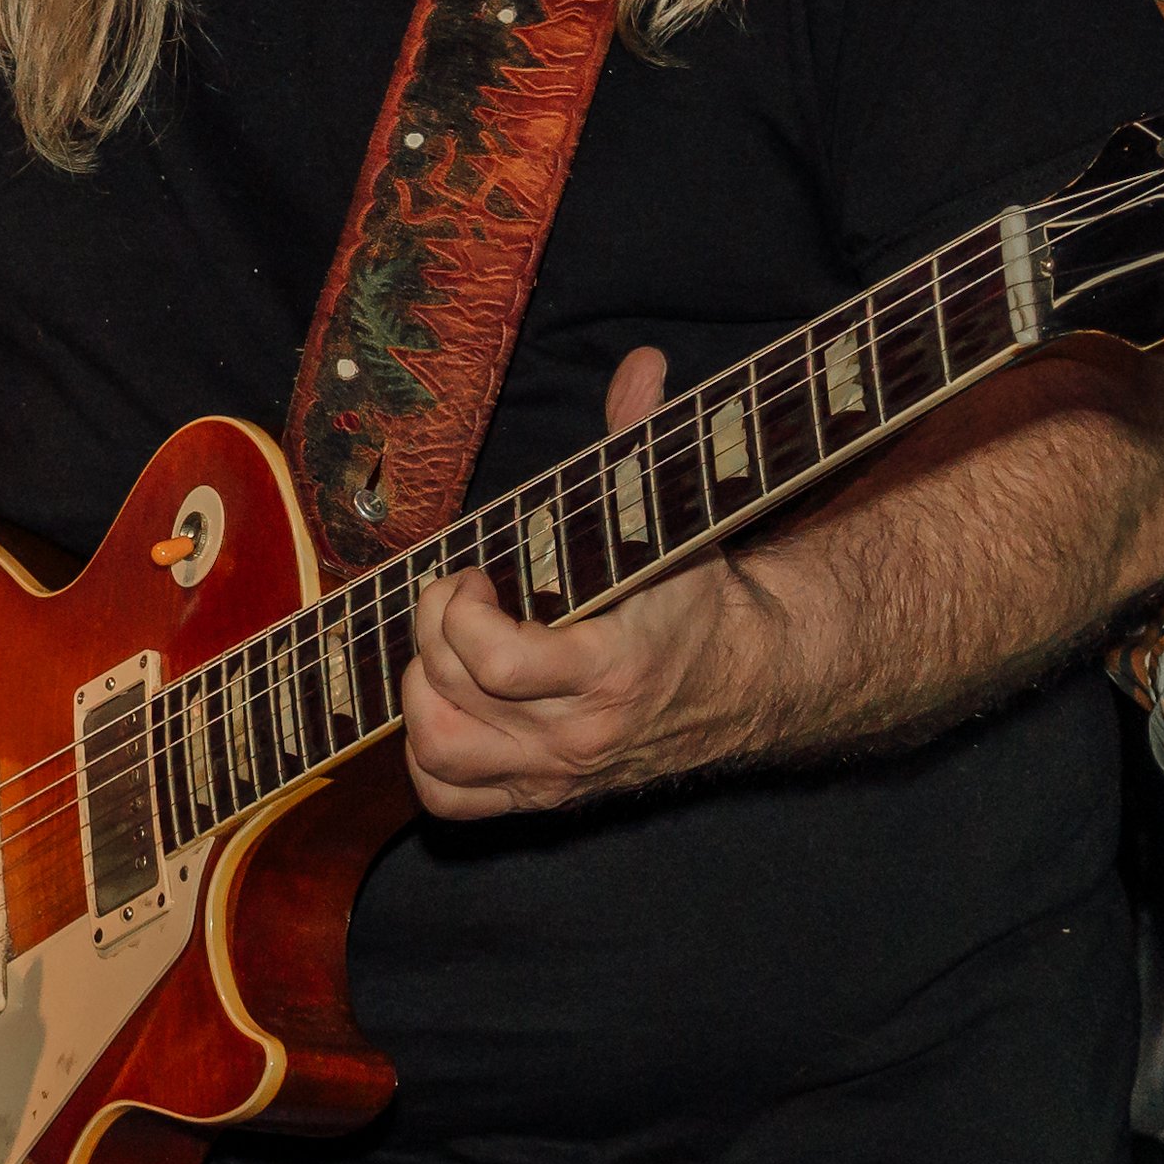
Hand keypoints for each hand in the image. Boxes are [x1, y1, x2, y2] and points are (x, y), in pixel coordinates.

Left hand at [403, 348, 757, 819]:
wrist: (744, 681)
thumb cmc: (695, 594)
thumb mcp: (674, 517)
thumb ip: (644, 440)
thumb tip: (642, 365)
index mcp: (611, 670)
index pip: (499, 665)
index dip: (460, 613)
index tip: (474, 573)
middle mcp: (579, 737)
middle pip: (451, 703)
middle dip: (432, 635)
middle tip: (456, 596)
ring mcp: (557, 775)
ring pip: (439, 757)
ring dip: (420, 696)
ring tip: (443, 649)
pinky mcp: (543, 797)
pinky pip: (450, 798)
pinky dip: (428, 755)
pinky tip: (447, 701)